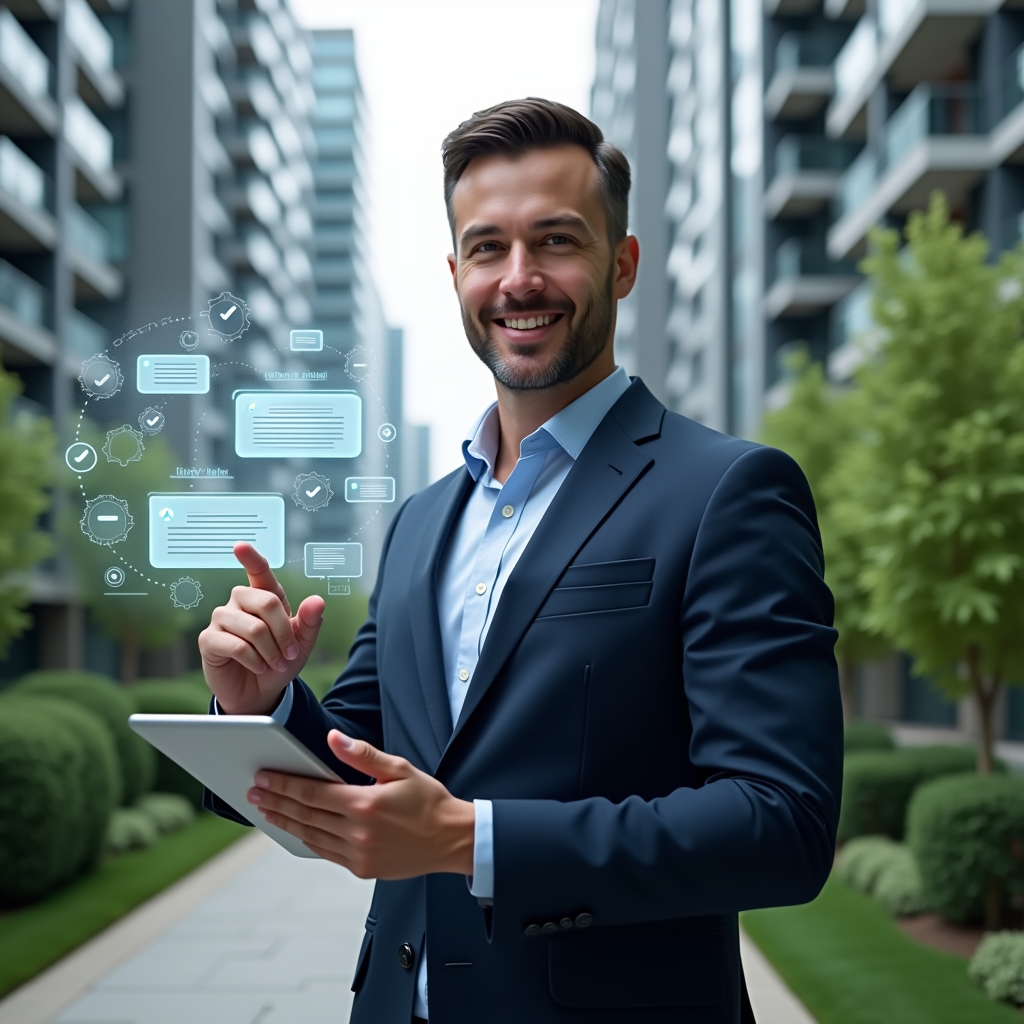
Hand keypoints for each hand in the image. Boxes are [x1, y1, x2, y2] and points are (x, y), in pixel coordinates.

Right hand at [198, 542, 325, 714]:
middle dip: (283, 632)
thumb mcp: (302, 644)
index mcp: (264, 597)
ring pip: (253, 628)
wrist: (260, 692)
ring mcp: (221, 618)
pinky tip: (258, 667)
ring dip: (270, 651)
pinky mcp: (209, 639)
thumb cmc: (279, 661)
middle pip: (266, 602)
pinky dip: (254, 660)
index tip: (240, 546)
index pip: (258, 572)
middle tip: (290, 654)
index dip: (251, 558)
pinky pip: (236, 645)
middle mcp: (240, 602)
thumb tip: (317, 600)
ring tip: (275, 664)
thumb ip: (311, 622)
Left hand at [246, 730, 475, 878]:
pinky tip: (296, 830)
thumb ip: (362, 755)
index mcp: (365, 805)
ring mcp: (359, 854)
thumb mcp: (399, 769)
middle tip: (253, 792)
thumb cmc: (428, 801)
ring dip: (285, 823)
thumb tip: (333, 739)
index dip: (284, 785)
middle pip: (305, 815)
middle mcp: (358, 832)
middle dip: (276, 802)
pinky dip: (306, 840)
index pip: (313, 793)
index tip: (263, 778)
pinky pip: (326, 853)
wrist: (452, 839)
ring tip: (266, 811)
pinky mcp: (362, 868)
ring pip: (311, 837)